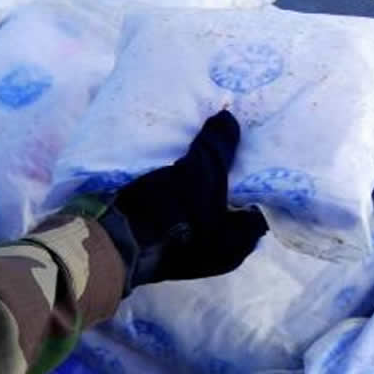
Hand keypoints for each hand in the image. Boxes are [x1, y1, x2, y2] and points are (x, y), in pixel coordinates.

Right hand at [105, 111, 267, 288]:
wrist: (112, 240)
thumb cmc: (169, 212)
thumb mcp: (199, 172)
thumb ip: (219, 145)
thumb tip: (229, 119)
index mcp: (237, 243)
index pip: (261, 206)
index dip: (259, 179)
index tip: (253, 155)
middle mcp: (219, 254)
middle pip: (231, 209)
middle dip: (230, 182)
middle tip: (228, 152)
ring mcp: (190, 254)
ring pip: (206, 214)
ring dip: (204, 191)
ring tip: (200, 159)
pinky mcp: (165, 248)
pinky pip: (183, 218)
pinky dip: (183, 200)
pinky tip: (177, 177)